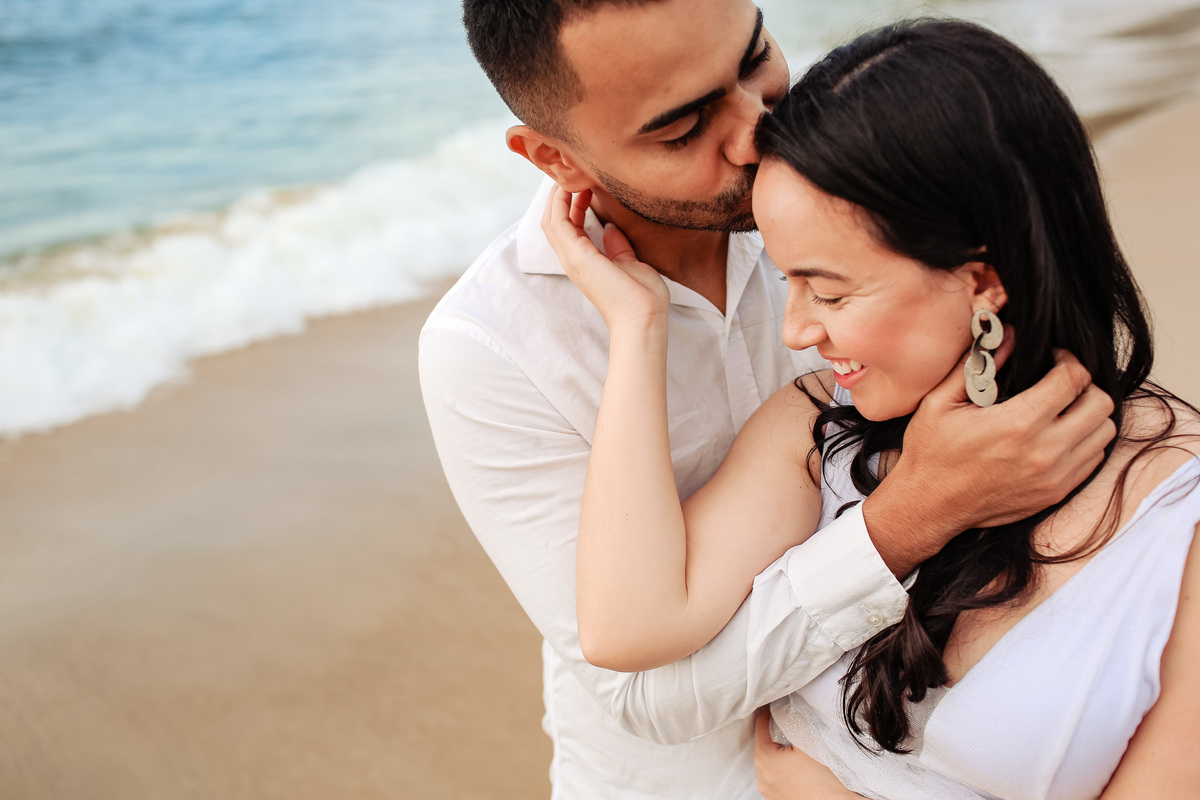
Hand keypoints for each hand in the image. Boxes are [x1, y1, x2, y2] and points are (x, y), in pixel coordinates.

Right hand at [541, 185, 668, 328]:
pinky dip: (560, 202)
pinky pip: (558, 222)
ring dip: (557, 195)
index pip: (569, 227)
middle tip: (573, 172)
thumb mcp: (631, 264)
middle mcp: (574, 259)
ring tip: (570, 173)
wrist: (644, 318)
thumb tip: (611, 229)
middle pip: (554, 221)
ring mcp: (572, 258)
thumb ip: (619, 247)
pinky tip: (570, 185)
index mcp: (586, 261)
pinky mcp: (576, 256)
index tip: (584, 184)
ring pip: (551, 219)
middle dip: (560, 195)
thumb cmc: (643, 298)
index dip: (572, 204)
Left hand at [755, 710, 863, 798]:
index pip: (760, 728)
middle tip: (786, 727)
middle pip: (764, 748)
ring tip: (794, 751)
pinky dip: (783, 772)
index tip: (773, 707)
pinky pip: (776, 780)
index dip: (767, 714)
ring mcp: (769, 792)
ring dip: (779, 756)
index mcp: (764, 759)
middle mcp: (761, 777)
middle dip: (773, 737)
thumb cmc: (823, 778)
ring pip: (770, 765)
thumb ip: (792, 721)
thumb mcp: (807, 740)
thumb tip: (785, 710)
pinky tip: (798, 770)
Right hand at [865, 340, 1116, 574]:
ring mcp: (1054, 476)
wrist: (929, 506)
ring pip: (1104, 433)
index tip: (1053, 358)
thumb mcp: (940, 401)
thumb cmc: (931, 452)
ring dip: (1088, 414)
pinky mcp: (1055, 493)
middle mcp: (1044, 451)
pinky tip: (1056, 435)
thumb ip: (976, 364)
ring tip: (1062, 409)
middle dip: (1084, 385)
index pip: (1073, 379)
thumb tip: (1008, 334)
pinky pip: (1093, 459)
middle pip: (1100, 404)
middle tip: (1061, 382)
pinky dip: (1084, 442)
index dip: (1068, 359)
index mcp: (1017, 423)